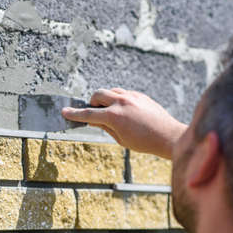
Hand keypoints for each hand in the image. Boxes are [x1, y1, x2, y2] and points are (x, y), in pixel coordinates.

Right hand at [62, 88, 186, 158]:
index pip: (88, 114)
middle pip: (97, 94)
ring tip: (111, 112)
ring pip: (110, 90)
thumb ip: (104, 126)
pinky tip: (124, 111)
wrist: (168, 136)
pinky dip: (118, 99)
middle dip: (92, 103)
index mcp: (114, 116)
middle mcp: (122, 102)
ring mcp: (132, 96)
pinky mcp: (140, 95)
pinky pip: (123, 92)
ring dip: (105, 99)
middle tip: (95, 113)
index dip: (74, 114)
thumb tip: (93, 119)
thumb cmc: (145, 142)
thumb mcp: (120, 139)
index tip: (64, 112)